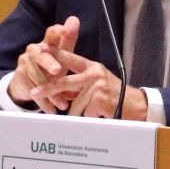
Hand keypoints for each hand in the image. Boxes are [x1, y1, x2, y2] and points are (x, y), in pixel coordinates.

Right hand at [10, 16, 78, 111]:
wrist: (28, 85)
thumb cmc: (51, 67)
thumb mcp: (62, 56)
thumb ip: (68, 40)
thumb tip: (75, 19)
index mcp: (47, 42)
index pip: (52, 33)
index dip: (60, 31)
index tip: (67, 29)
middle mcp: (34, 49)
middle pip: (43, 55)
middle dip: (50, 63)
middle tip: (58, 71)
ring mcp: (24, 62)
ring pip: (39, 77)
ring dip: (52, 92)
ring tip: (63, 104)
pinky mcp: (19, 76)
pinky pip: (32, 89)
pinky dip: (44, 101)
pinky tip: (52, 109)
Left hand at [31, 48, 148, 120]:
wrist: (136, 105)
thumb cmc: (114, 94)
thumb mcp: (98, 81)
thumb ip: (81, 81)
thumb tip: (60, 89)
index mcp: (92, 66)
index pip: (71, 57)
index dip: (55, 53)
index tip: (40, 49)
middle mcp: (94, 74)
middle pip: (64, 82)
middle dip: (47, 88)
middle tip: (34, 93)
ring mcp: (97, 87)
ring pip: (74, 105)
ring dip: (79, 113)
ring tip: (93, 111)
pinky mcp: (100, 101)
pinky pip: (84, 114)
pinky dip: (88, 118)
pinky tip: (100, 115)